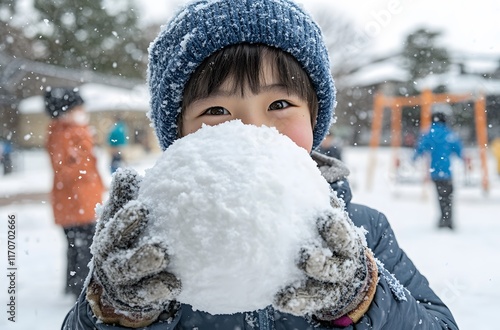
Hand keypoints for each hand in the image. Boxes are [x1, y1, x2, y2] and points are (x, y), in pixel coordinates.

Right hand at [86, 168, 180, 327]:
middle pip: (114, 243)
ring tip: (160, 254)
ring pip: (129, 273)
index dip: (123, 213)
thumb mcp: (126, 217)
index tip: (139, 200)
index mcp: (110, 234)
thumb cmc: (130, 239)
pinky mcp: (136, 298)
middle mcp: (111, 257)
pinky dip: (159, 290)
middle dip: (126, 230)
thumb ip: (128, 197)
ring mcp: (122, 280)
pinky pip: (146, 296)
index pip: (112, 220)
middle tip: (145, 220)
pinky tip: (174, 283)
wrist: (121, 285)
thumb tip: (129, 172)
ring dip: (142, 263)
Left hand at [274, 194, 377, 323]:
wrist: (345, 274)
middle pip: (339, 268)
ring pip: (325, 290)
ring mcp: (334, 286)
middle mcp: (345, 265)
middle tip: (307, 258)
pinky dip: (297, 302)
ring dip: (308, 290)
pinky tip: (281, 299)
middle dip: (325, 264)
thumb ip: (317, 198)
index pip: (346, 237)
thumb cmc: (326, 236)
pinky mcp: (321, 300)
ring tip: (291, 289)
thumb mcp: (326, 216)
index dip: (337, 230)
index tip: (325, 218)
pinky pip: (311, 305)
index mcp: (347, 242)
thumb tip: (301, 158)